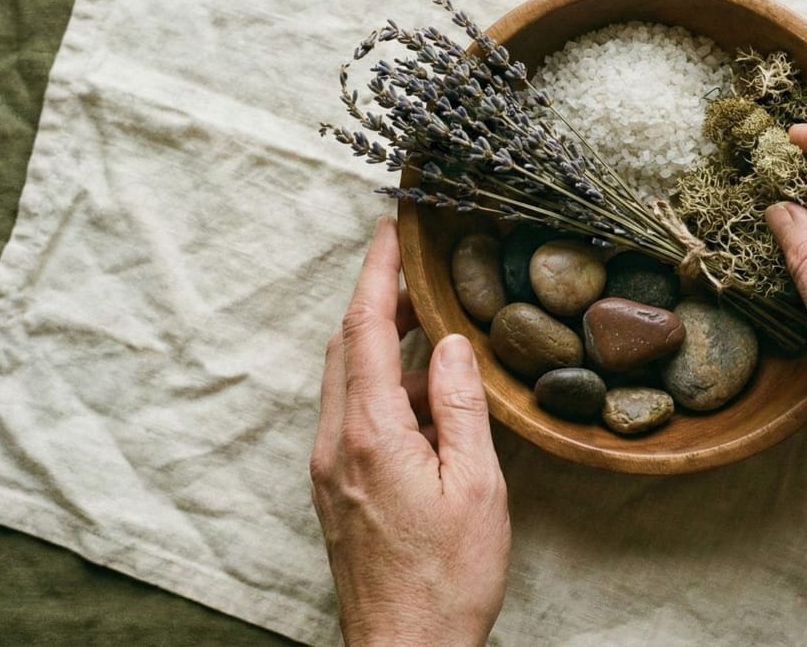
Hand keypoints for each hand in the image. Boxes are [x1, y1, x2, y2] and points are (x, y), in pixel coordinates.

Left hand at [310, 216, 509, 646]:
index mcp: (370, 434)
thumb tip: (454, 343)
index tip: (389, 230)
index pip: (366, 329)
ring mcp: (329, 467)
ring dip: (382, 341)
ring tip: (432, 323)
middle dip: (377, 298)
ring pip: (346, 379)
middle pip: (346, 346)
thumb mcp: (477, 486)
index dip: (377, 272)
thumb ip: (462, 406)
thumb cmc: (447, 577)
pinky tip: (426, 393)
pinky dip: (384, 383)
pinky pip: (353, 413)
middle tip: (417, 267)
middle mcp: (335, 443)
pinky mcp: (336, 488)